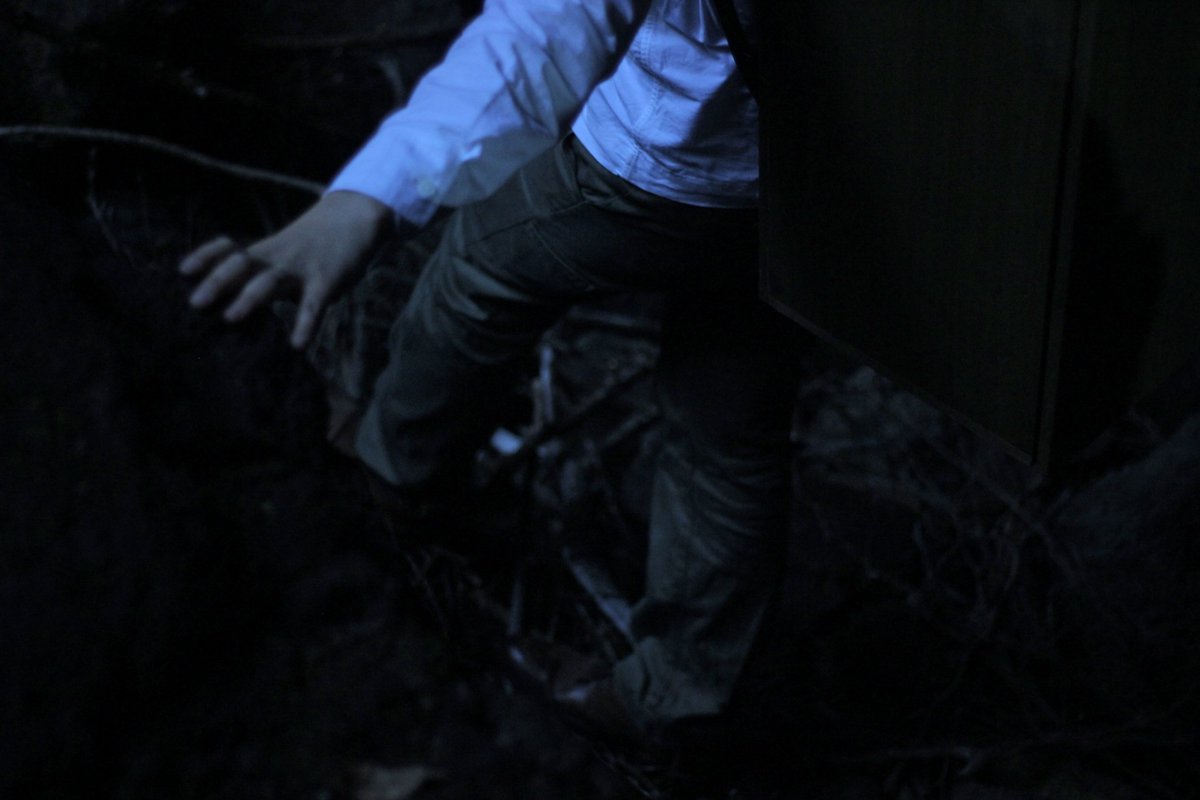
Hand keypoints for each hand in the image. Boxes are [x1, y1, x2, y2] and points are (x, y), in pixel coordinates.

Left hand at [180, 190, 392, 348]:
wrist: (354, 217)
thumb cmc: (316, 243)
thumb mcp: (286, 253)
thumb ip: (266, 275)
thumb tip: (237, 304)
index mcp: (265, 251)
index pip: (229, 248)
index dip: (205, 257)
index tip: (183, 271)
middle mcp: (277, 257)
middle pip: (241, 264)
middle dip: (217, 281)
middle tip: (195, 303)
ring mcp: (301, 268)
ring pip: (269, 281)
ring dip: (249, 298)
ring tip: (230, 318)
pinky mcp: (326, 281)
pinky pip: (313, 305)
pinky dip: (305, 324)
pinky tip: (297, 345)